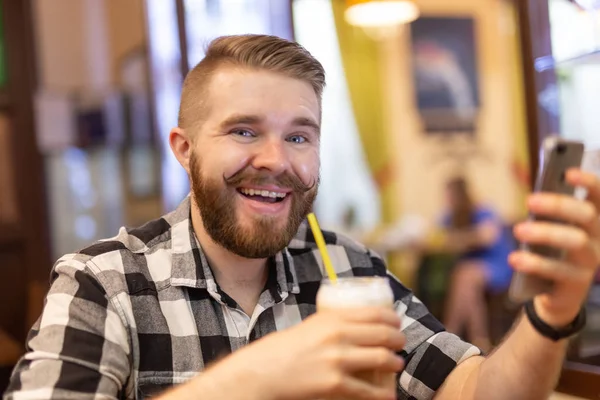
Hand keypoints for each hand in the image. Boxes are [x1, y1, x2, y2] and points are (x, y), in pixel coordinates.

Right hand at [203, 307, 404, 399]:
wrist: (265, 371)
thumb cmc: (286, 348)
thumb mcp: (311, 326)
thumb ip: (333, 324)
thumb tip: (359, 328)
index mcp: (332, 318)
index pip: (373, 313)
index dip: (392, 318)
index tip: (397, 322)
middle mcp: (338, 335)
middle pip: (382, 335)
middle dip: (398, 340)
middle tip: (401, 343)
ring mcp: (337, 360)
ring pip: (380, 359)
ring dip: (395, 362)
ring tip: (397, 364)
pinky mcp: (335, 384)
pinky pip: (367, 390)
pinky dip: (382, 394)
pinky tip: (388, 395)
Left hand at [509, 169, 599, 326]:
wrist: (555, 293)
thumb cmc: (551, 251)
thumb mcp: (549, 229)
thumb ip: (546, 213)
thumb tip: (533, 198)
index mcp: (594, 220)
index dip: (589, 182)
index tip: (568, 172)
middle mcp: (598, 239)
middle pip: (586, 215)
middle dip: (559, 205)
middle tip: (530, 200)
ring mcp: (591, 263)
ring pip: (575, 242)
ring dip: (545, 233)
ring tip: (517, 230)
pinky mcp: (577, 284)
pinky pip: (558, 271)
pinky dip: (534, 263)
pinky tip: (515, 258)